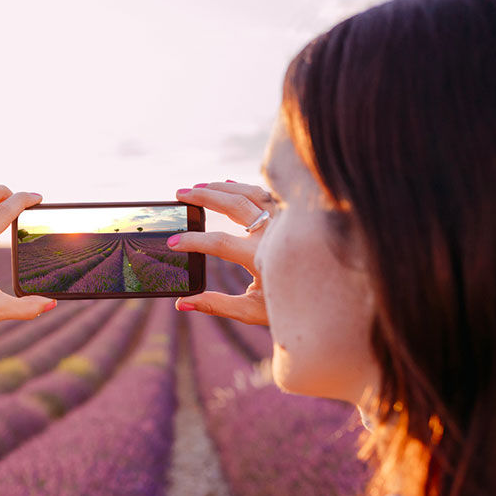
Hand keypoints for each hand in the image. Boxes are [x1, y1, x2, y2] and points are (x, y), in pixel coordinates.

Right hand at [170, 180, 276, 325]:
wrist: (322, 297)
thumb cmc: (284, 305)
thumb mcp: (250, 310)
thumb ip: (215, 305)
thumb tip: (181, 303)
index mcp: (263, 257)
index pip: (220, 242)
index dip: (193, 241)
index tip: (172, 243)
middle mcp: (276, 233)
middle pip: (235, 204)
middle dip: (203, 197)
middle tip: (180, 195)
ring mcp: (285, 220)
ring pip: (250, 192)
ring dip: (222, 188)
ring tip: (197, 188)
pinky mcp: (290, 216)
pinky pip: (265, 194)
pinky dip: (243, 187)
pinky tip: (226, 185)